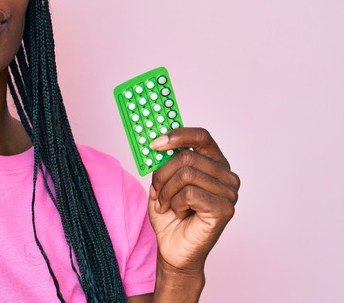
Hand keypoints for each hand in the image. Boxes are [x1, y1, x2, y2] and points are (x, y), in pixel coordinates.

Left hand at [147, 127, 239, 274]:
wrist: (173, 249)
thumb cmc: (170, 216)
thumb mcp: (162, 181)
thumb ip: (164, 161)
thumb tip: (156, 142)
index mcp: (214, 164)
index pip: (201, 136)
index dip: (177, 135)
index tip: (154, 143)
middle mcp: (226, 176)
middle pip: (187, 156)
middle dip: (162, 173)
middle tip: (156, 190)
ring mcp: (229, 192)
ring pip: (186, 174)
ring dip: (166, 191)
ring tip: (166, 205)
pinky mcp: (225, 209)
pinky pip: (190, 193)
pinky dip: (175, 203)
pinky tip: (179, 213)